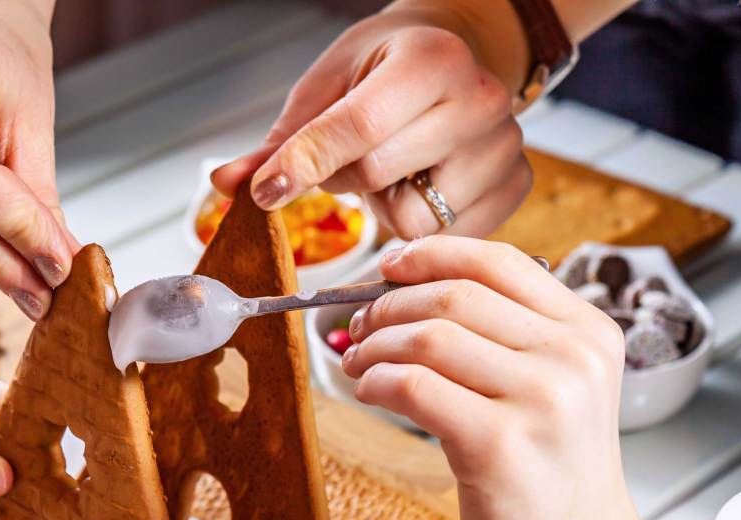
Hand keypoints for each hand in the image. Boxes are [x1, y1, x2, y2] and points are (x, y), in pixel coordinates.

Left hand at [212, 6, 529, 239]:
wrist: (458, 56)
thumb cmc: (386, 68)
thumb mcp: (328, 86)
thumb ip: (280, 141)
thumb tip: (225, 183)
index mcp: (431, 61)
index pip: (357, 127)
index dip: (303, 164)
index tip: (263, 193)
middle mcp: (480, 101)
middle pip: (377, 176)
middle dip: (344, 178)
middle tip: (351, 158)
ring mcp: (504, 148)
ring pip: (411, 222)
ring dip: (384, 207)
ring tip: (394, 171)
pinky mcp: (515, 188)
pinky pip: (444, 241)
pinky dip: (419, 225)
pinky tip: (421, 188)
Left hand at [341, 238, 740, 519]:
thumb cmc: (553, 484)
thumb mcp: (555, 393)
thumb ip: (505, 340)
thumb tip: (404, 293)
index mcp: (589, 333)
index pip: (498, 260)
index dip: (430, 255)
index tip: (387, 268)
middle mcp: (573, 357)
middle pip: (454, 294)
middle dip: (389, 304)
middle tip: (358, 328)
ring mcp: (542, 399)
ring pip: (429, 335)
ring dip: (375, 345)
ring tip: (359, 365)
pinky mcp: (500, 445)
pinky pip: (414, 385)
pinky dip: (377, 381)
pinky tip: (369, 393)